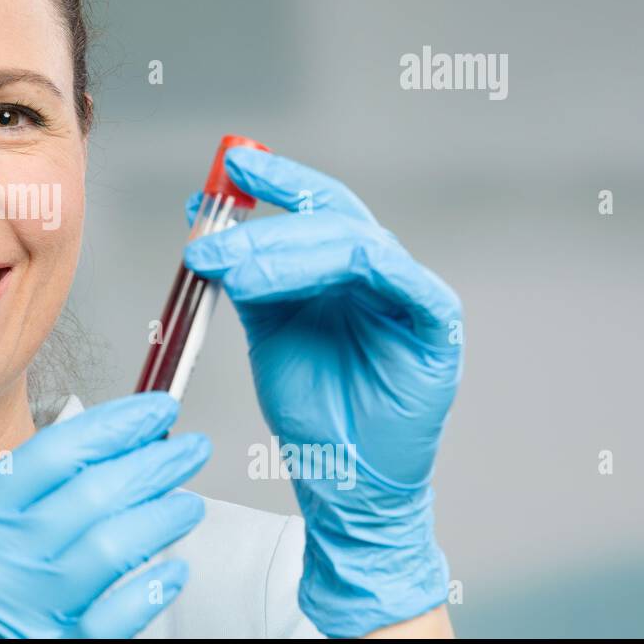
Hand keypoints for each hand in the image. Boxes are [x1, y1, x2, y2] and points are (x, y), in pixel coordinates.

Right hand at [0, 392, 210, 637]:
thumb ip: (42, 486)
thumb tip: (126, 440)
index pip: (53, 453)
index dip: (115, 424)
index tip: (155, 410)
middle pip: (92, 493)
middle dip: (153, 463)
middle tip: (189, 449)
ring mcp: (29, 606)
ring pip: (113, 547)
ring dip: (162, 517)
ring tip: (188, 505)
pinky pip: (120, 612)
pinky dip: (154, 586)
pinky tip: (174, 569)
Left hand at [183, 147, 462, 637]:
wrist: (343, 478)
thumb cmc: (313, 407)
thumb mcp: (266, 327)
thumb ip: (248, 277)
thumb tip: (207, 229)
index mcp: (343, 268)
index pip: (315, 206)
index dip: (276, 179)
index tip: (229, 165)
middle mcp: (380, 272)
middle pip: (330, 219)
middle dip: (264, 224)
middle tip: (208, 239)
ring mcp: (412, 296)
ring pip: (356, 243)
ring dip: (288, 252)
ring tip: (233, 271)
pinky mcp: (437, 328)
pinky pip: (405, 280)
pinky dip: (360, 265)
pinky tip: (309, 273)